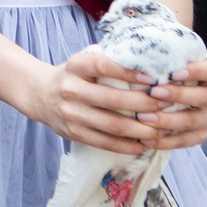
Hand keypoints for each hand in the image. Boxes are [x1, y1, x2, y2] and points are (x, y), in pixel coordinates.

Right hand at [26, 46, 206, 154]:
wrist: (39, 94)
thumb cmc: (73, 75)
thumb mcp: (83, 61)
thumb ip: (108, 62)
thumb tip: (151, 64)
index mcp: (75, 66)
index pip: (103, 66)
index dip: (128, 72)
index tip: (153, 78)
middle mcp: (70, 89)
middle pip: (112, 99)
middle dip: (144, 103)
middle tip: (166, 103)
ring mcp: (70, 113)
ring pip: (112, 124)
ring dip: (141, 128)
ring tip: (162, 128)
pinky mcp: (72, 133)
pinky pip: (104, 142)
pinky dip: (127, 145)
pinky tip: (144, 143)